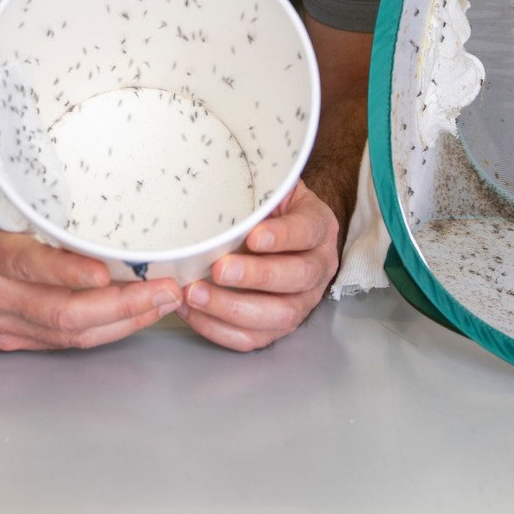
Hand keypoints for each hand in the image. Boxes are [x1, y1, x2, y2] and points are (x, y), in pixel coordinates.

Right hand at [0, 140, 183, 350]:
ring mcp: (2, 322)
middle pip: (62, 314)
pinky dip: (102, 334)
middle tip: (164, 289)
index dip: (66, 273)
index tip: (104, 270)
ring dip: (121, 324)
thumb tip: (24, 98)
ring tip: (164, 303)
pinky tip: (134, 319)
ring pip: (68, 335)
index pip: (26, 267)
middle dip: (120, 305)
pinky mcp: (11, 340)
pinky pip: (62, 343)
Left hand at [176, 182, 338, 351]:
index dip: (282, 236)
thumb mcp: (271, 189)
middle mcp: (319, 267)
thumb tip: (214, 174)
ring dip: (233, 308)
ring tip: (195, 294)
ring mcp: (303, 301)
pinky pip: (255, 339)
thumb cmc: (269, 209)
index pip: (307, 231)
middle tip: (218, 269)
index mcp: (318, 227)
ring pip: (279, 315)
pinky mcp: (280, 327)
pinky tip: (194, 312)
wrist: (281, 234)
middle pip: (297, 277)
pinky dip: (221, 329)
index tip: (253, 236)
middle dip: (256, 277)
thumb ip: (257, 188)